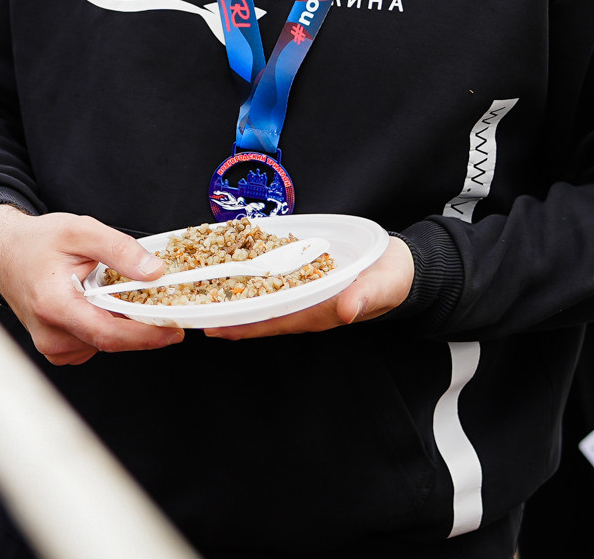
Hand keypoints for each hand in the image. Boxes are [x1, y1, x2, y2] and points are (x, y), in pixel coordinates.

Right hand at [0, 206, 185, 365]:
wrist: (4, 253)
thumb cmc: (36, 242)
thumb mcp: (80, 231)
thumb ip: (119, 249)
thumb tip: (154, 273)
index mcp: (54, 306)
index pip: (108, 334)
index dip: (145, 336)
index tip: (174, 330)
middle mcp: (51, 335)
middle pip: (110, 341)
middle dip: (140, 325)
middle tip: (162, 303)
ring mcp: (52, 346)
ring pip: (104, 343)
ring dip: (121, 323)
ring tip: (118, 293)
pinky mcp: (57, 349)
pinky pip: (94, 343)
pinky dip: (106, 326)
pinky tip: (101, 303)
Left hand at [207, 236, 414, 340]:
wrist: (399, 267)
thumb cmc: (391, 280)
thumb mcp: (382, 287)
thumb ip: (364, 297)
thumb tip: (345, 310)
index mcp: (319, 313)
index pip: (274, 323)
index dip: (244, 326)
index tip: (215, 327)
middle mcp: (306, 306)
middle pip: (260, 314)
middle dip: (228, 314)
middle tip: (193, 312)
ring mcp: (303, 293)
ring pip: (263, 298)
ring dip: (234, 297)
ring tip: (201, 293)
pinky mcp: (304, 277)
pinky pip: (273, 279)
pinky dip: (251, 275)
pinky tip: (231, 266)